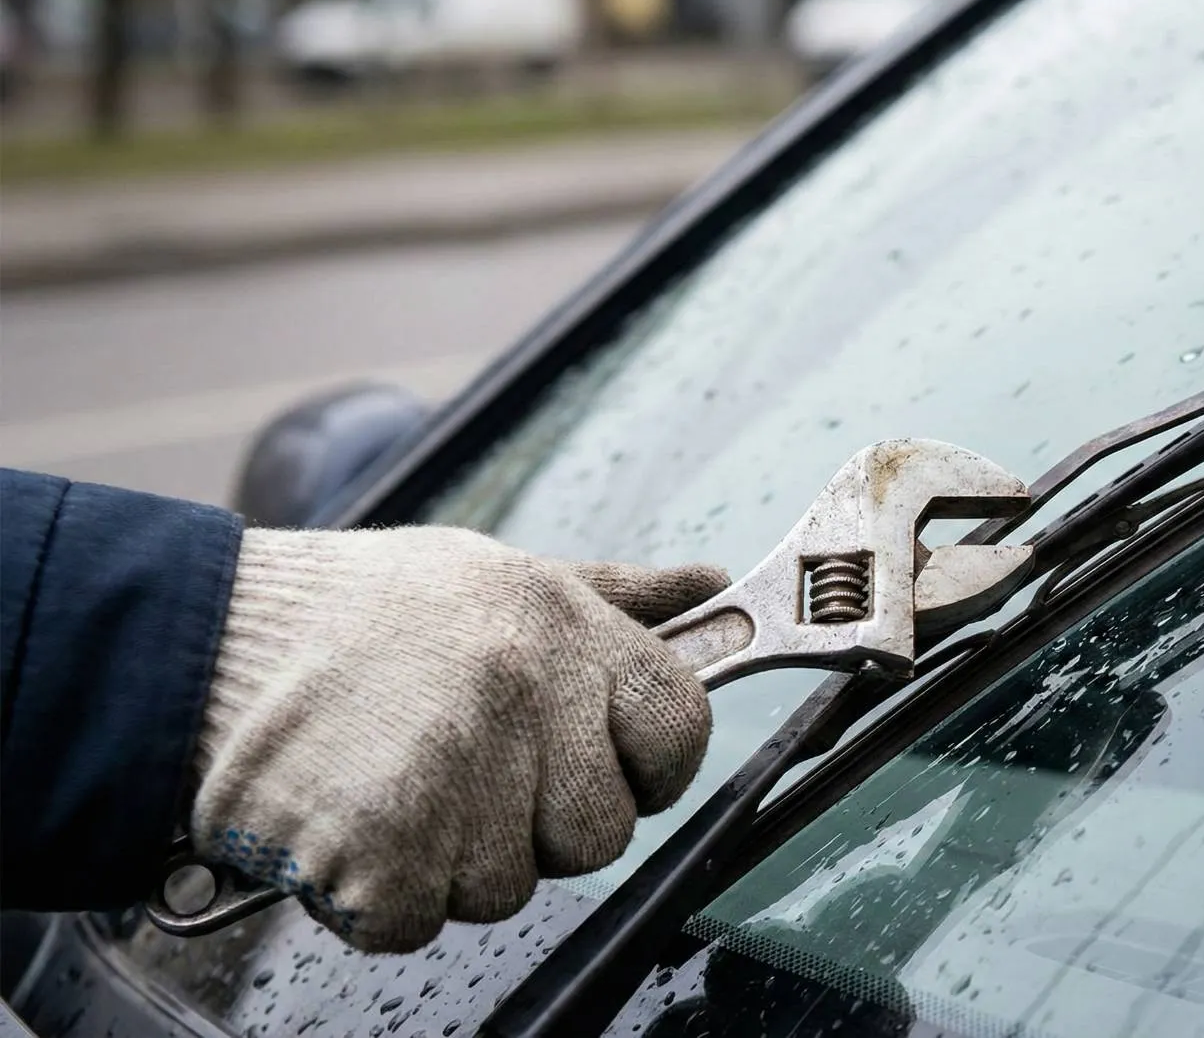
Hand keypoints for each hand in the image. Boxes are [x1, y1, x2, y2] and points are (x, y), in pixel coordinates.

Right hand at [190, 526, 726, 952]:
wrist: (198, 641)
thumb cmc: (359, 613)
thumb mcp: (500, 576)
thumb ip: (615, 597)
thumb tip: (712, 589)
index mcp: (562, 625)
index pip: (682, 728)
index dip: (648, 766)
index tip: (600, 764)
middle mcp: (523, 693)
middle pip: (601, 833)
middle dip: (539, 824)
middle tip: (464, 771)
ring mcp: (457, 774)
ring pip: (511, 887)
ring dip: (452, 859)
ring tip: (393, 778)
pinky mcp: (385, 851)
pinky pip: (423, 919)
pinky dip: (382, 894)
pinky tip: (350, 820)